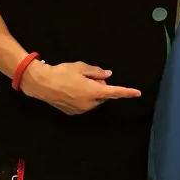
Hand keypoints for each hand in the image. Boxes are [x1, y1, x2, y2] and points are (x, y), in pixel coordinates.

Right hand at [21, 60, 140, 114]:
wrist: (41, 83)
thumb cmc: (62, 73)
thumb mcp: (81, 67)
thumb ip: (97, 72)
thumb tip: (107, 75)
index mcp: (94, 91)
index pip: (115, 92)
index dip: (127, 92)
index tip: (137, 93)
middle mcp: (90, 104)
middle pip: (102, 95)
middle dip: (100, 87)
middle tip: (89, 77)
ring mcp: (81, 110)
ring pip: (93, 101)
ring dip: (91, 93)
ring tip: (76, 83)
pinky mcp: (72, 112)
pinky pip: (83, 105)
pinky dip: (82, 98)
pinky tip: (71, 90)